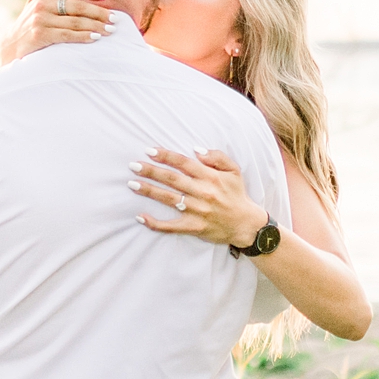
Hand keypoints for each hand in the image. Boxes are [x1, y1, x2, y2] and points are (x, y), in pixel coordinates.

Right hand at [0, 0, 113, 66]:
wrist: (8, 48)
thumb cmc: (28, 28)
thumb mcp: (37, 8)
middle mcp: (43, 4)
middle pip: (78, 6)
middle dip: (100, 13)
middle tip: (116, 19)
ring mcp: (41, 19)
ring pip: (76, 22)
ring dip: (96, 26)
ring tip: (110, 30)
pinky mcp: (41, 35)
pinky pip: (68, 35)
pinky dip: (84, 36)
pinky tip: (95, 38)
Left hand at [129, 148, 265, 246]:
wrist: (246, 224)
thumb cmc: (237, 195)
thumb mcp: (234, 171)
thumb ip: (217, 157)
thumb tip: (196, 150)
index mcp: (211, 177)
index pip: (184, 163)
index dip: (166, 156)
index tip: (149, 151)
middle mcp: (202, 193)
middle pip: (172, 179)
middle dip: (151, 171)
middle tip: (133, 165)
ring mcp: (197, 212)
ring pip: (168, 199)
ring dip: (149, 191)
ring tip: (132, 184)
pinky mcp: (193, 228)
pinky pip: (170, 226)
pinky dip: (155, 223)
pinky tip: (141, 217)